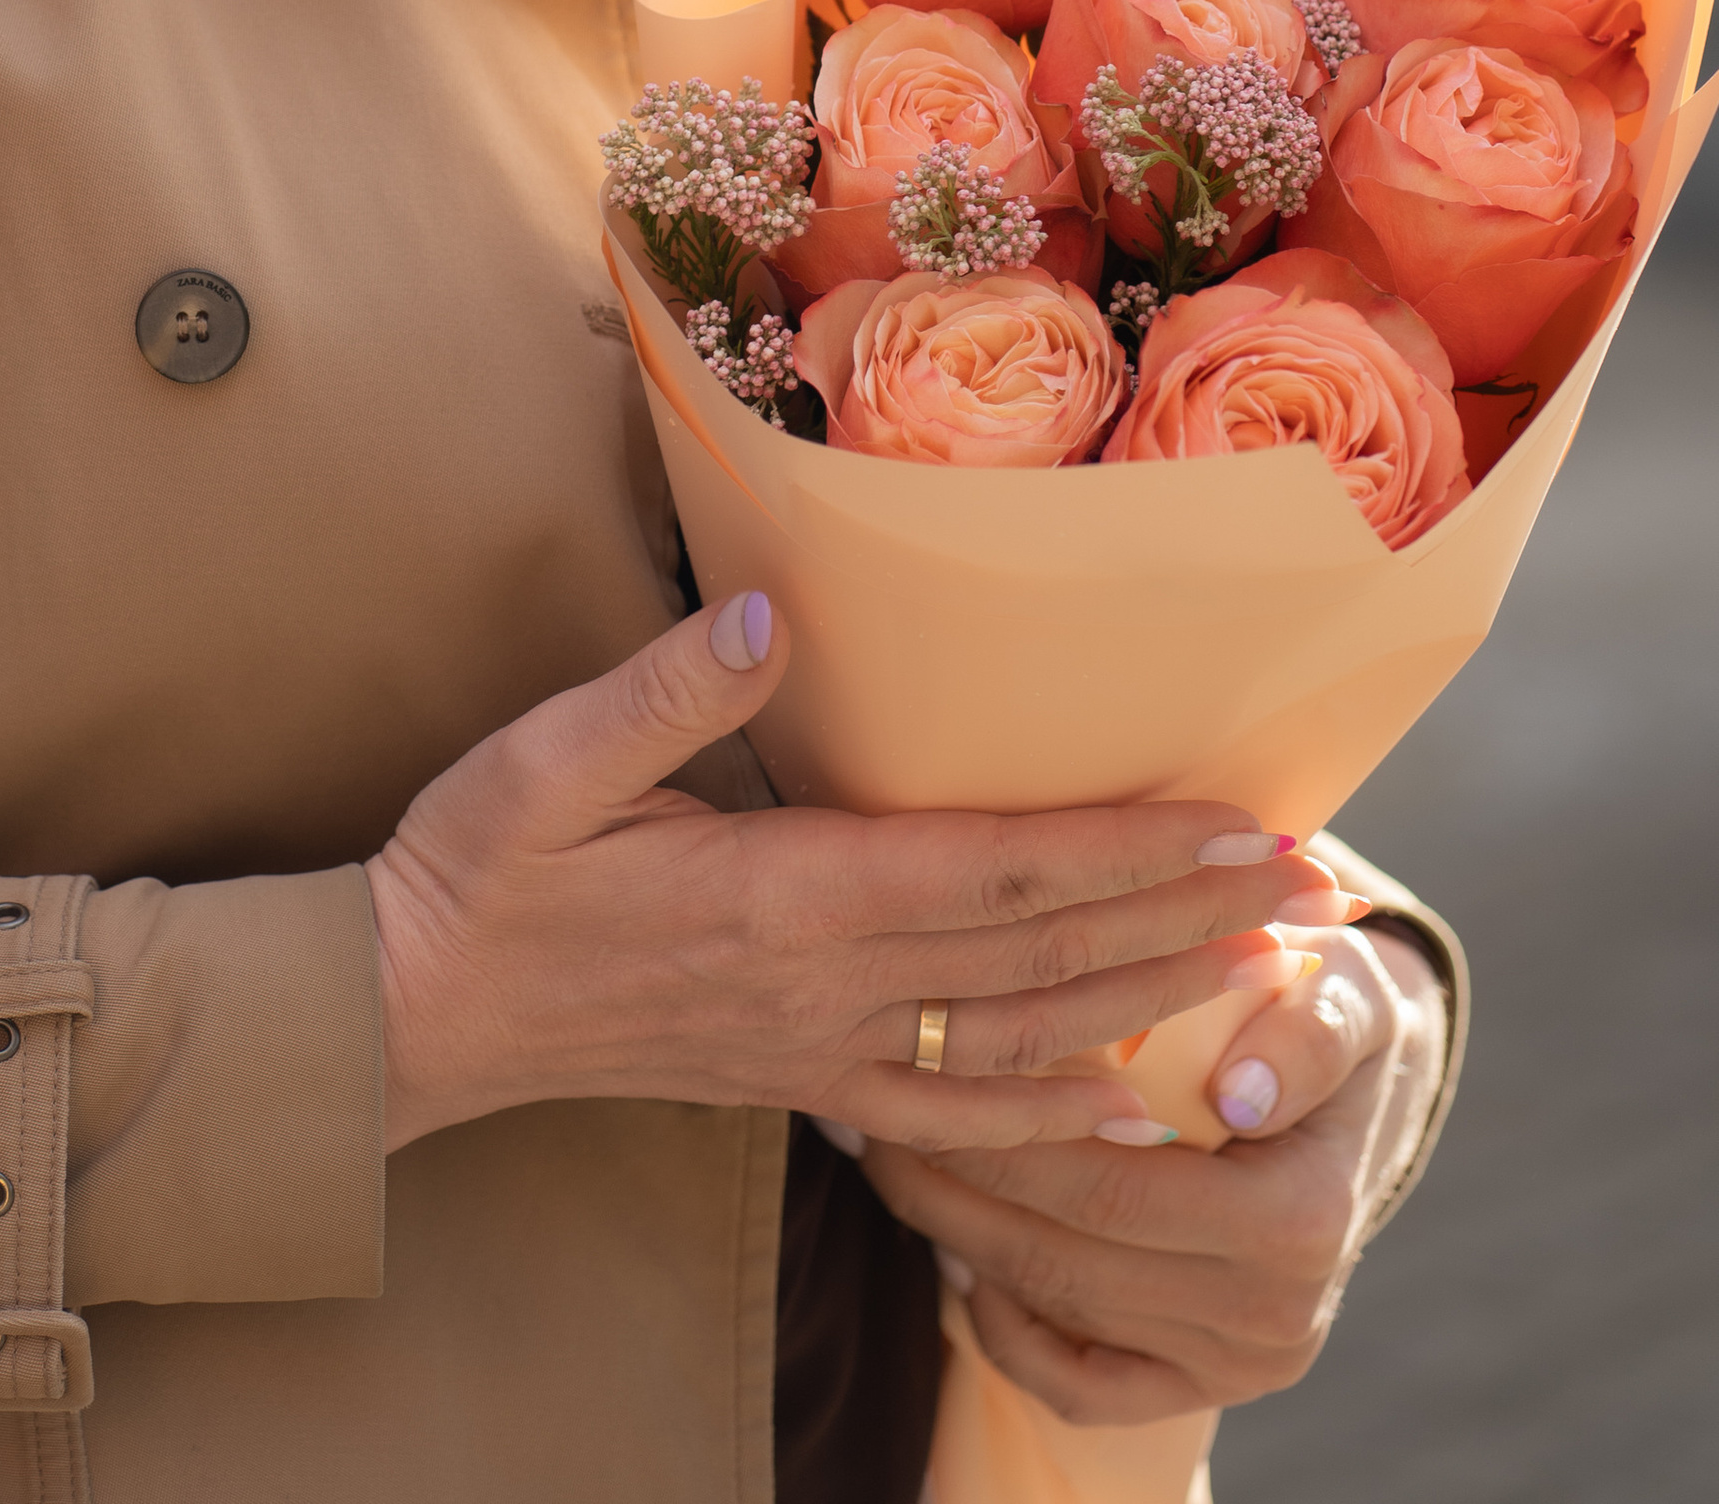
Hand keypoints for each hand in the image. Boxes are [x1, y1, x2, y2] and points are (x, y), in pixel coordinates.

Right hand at [365, 591, 1350, 1156]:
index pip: (992, 873)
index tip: (1236, 825)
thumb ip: (662, 693)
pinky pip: (952, 1113)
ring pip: (1024, 1038)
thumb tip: (766, 618)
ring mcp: (818, 1047)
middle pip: (1042, 956)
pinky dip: (1055, 1114)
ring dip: (1157, 1001)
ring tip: (1270, 965)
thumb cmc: (477, 871)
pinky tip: (1134, 1105)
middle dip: (1190, 918)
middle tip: (1319, 888)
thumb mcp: (543, 761)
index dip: (1125, 852)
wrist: (413, 1015)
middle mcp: (823, 985)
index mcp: (780, 894)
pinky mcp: (800, 1082)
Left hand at [864, 920, 1450, 1421]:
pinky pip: (1076, 1383)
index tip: (926, 1067)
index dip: (1007, 1132)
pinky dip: (1005, 1326)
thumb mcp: (1340, 991)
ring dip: (956, 1231)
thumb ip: (1307, 1030)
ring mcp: (1234, 1364)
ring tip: (886, 1152)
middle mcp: (1274, 1317)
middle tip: (867, 1107)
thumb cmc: (1317, 1013)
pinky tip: (954, 1251)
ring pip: (1055, 1303)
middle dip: (955, 1177)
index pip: (1115, 1185)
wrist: (1350, 1095)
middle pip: (1066, 1250)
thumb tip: (1241, 1093)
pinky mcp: (1199, 1388)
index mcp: (1303, 1221)